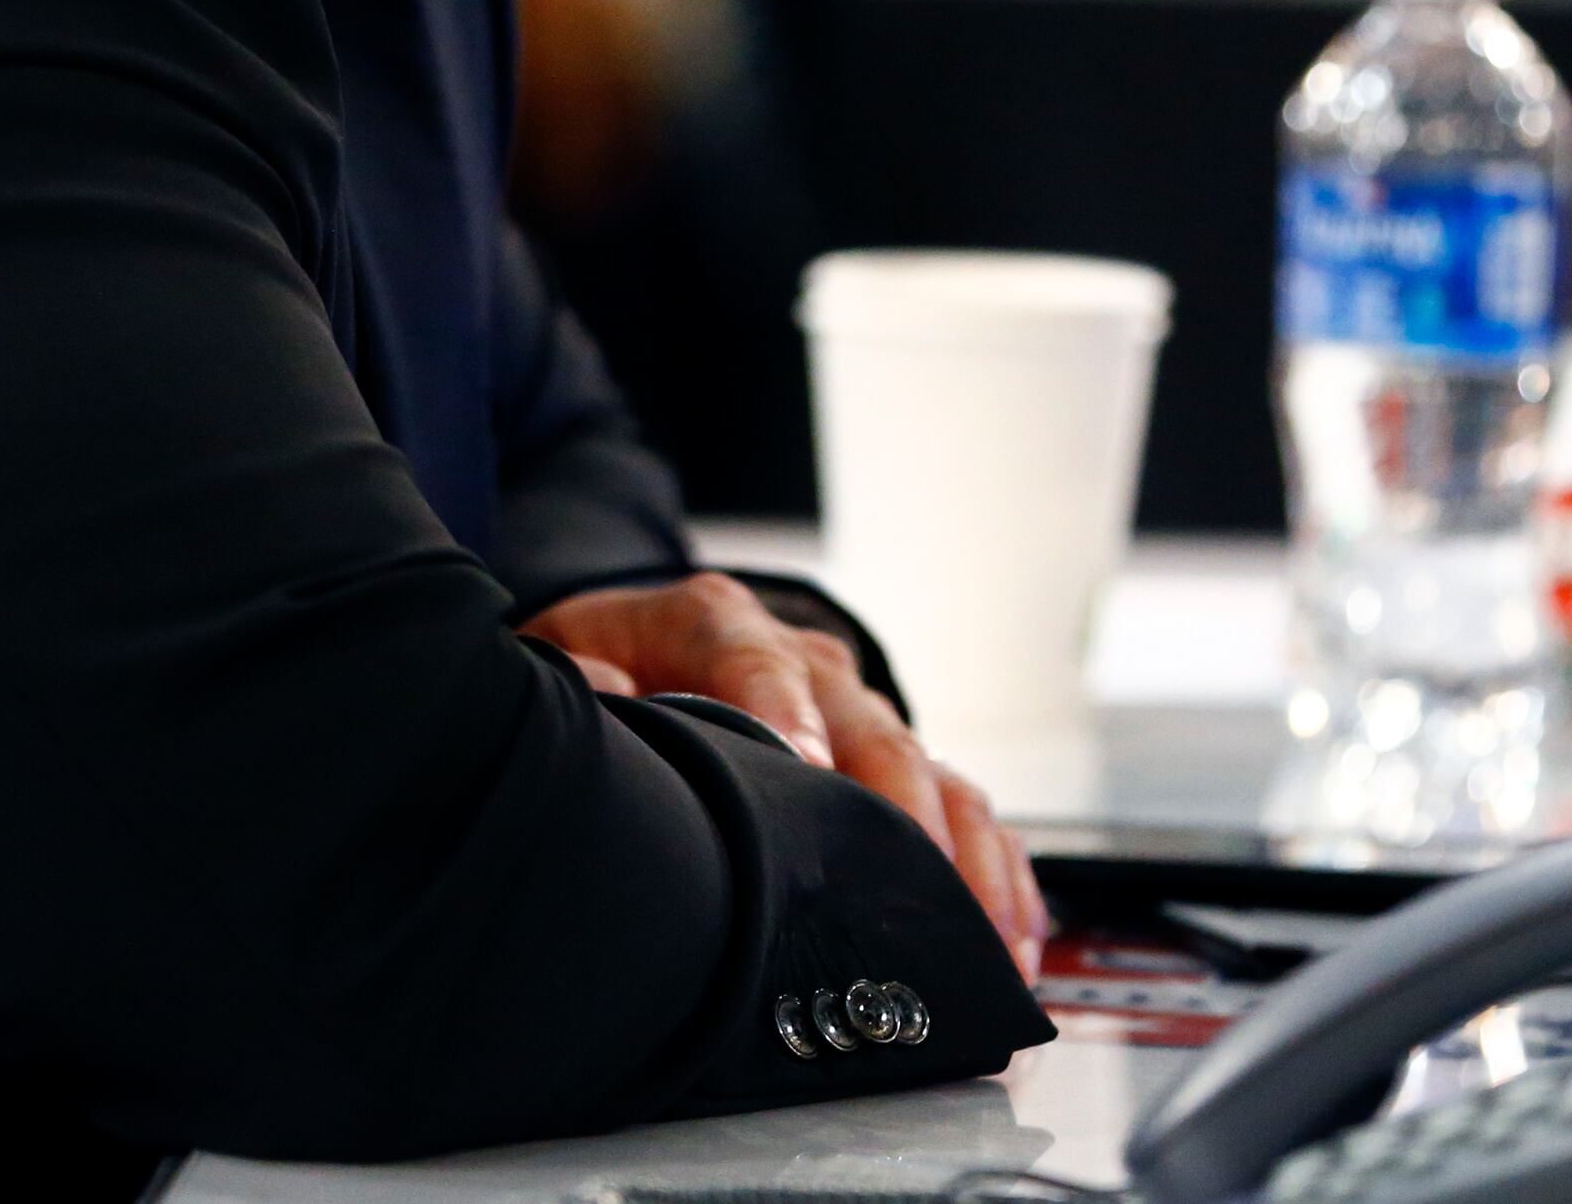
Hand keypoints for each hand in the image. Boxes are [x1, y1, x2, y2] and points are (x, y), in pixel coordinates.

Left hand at [525, 572, 1050, 978]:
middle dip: (902, 821)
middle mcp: (805, 661)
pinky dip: (995, 869)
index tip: (806, 771)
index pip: (754, 662)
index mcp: (715, 624)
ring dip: (968, 862)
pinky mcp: (891, 758)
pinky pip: (962, 807)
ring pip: (935, 775)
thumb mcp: (562, 655)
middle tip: (917, 901)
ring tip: (984, 946)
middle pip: (872, 733)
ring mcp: (858, 711)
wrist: (638, 638)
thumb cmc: (601, 662)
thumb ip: (575, 679)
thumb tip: (599, 693)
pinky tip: (1009, 937)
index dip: (783, 716)